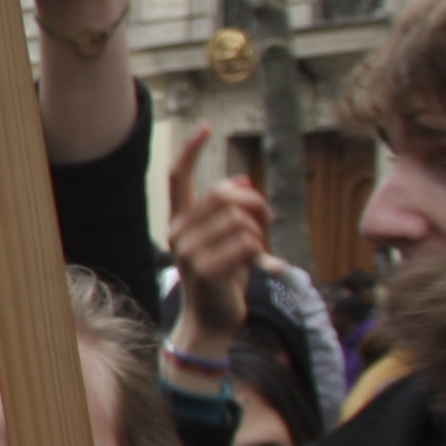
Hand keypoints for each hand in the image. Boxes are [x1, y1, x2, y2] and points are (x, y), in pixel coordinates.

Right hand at [165, 127, 268, 350]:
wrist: (212, 320)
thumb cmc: (222, 277)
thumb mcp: (226, 240)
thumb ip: (230, 211)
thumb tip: (242, 181)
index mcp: (180, 221)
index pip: (179, 177)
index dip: (192, 149)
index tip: (206, 126)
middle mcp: (178, 232)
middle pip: (224, 195)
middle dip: (255, 203)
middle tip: (268, 221)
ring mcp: (189, 252)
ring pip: (241, 220)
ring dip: (260, 232)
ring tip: (259, 249)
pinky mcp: (206, 270)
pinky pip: (246, 243)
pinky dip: (260, 251)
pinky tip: (257, 263)